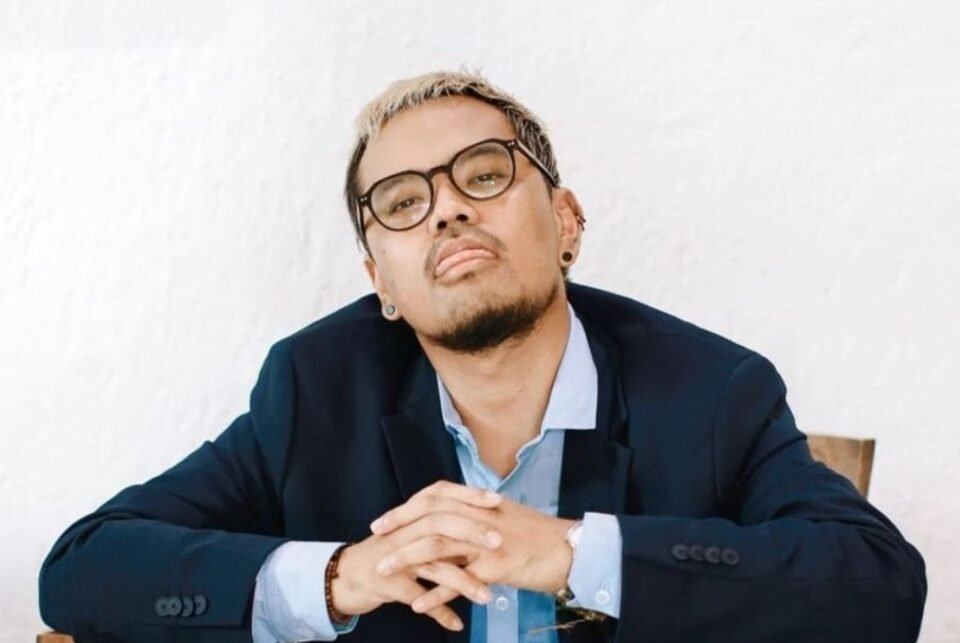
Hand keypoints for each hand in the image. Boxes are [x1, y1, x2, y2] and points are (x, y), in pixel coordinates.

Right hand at [330, 484, 504, 631]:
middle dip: (471, 532)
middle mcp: (403, 534)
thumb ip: (439, 527)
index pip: (441, 496)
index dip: (468, 496)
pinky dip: (438, 612)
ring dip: (463, 582)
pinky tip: (457, 623)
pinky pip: (418, 599)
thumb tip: (476, 520)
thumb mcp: (411, 535)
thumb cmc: (386, 555)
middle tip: (499, 542)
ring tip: (487, 596)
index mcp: (411, 518)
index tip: (497, 500)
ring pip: (433, 566)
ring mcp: (394, 559)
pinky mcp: (387, 586)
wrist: (344, 576)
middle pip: (439, 525)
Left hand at [370, 481, 576, 615]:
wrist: (571, 549)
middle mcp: (480, 517)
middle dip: (398, 528)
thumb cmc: (538, 537)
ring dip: (407, 558)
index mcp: (480, 504)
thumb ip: (476, 517)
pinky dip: (436, 592)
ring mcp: (488, 541)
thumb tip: (450, 522)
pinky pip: (460, 580)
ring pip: (438, 545)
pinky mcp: (497, 566)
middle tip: (376, 538)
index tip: (384, 520)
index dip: (407, 508)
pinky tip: (418, 603)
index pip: (435, 497)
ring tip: (384, 570)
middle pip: (429, 517)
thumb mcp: (503, 518)